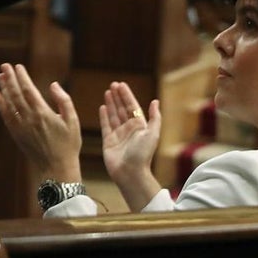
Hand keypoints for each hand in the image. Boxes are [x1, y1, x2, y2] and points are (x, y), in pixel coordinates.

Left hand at [0, 63, 81, 180]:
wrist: (56, 168)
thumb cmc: (68, 145)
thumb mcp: (73, 121)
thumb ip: (63, 100)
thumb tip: (52, 84)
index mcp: (43, 114)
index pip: (29, 90)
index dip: (22, 77)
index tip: (18, 66)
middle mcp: (29, 119)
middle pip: (16, 94)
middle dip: (10, 78)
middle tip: (4, 65)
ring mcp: (21, 127)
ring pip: (9, 103)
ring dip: (4, 88)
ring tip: (0, 76)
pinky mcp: (16, 134)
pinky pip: (5, 115)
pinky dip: (0, 103)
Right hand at [99, 81, 162, 211]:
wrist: (130, 173)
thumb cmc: (143, 154)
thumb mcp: (152, 134)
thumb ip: (154, 118)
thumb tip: (155, 102)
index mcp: (139, 126)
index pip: (132, 106)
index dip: (126, 95)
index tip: (121, 84)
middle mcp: (129, 129)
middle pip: (122, 109)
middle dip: (118, 96)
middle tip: (112, 84)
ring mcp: (118, 135)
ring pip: (113, 115)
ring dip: (111, 103)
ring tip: (107, 92)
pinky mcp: (108, 141)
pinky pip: (105, 125)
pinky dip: (103, 116)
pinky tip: (102, 107)